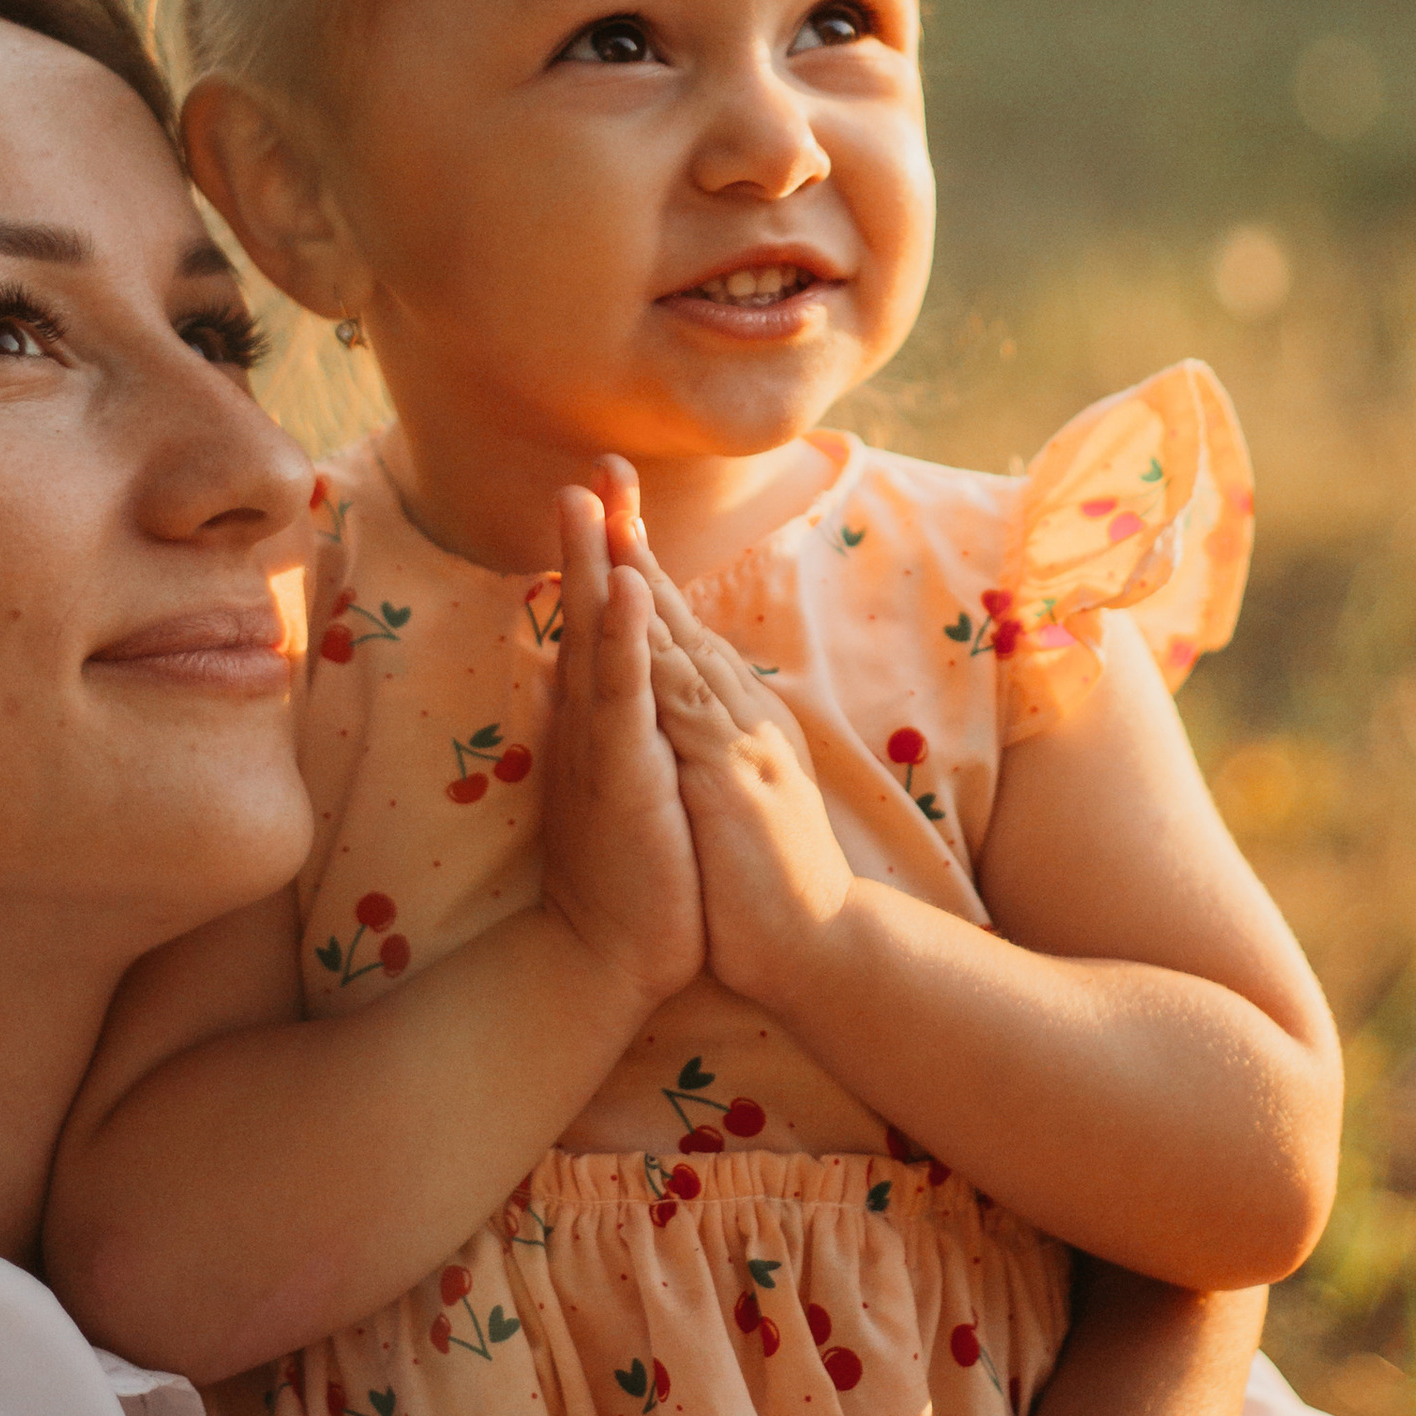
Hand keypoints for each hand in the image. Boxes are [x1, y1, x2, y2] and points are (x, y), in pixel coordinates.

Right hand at [535, 485, 703, 1018]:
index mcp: (603, 718)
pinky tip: (625, 587)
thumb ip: (609, 727)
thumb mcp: (628, 783)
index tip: (610, 490)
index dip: (607, 554)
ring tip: (588, 497)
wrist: (611, 959)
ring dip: (591, 565)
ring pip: (594, 638)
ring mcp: (600, 743)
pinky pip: (620, 693)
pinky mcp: (619, 774)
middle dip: (592, 535)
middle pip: (590, 609)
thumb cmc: (634, 875)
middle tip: (594, 465)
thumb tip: (585, 675)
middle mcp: (591, 720)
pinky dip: (622, 637)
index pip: (605, 620)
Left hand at [594, 461, 854, 1016]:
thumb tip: (674, 708)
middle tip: (603, 468)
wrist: (813, 947)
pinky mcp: (731, 775)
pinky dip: (656, 652)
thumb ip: (704, 744)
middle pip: (677, 610)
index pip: (679, 626)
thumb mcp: (726, 794)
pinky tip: (631, 613)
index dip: (641, 564)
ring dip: (638, 575)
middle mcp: (739, 710)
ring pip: (678, 640)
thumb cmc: (765, 881)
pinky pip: (684, 703)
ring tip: (602, 514)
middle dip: (635, 539)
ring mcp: (737, 737)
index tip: (606, 507)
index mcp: (733, 715)